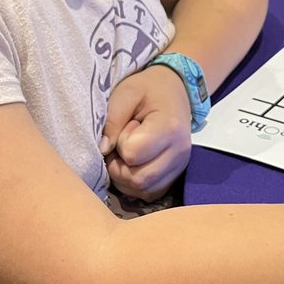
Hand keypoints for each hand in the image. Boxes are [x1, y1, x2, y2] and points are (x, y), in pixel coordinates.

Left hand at [100, 65, 192, 201]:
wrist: (173, 91)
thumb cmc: (147, 90)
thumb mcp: (126, 93)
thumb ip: (112, 119)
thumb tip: (103, 150)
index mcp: (170, 128)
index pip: (133, 154)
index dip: (121, 142)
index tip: (128, 125)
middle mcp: (180, 153)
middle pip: (138, 180)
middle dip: (119, 166)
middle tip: (120, 143)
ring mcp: (179, 168)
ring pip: (142, 190)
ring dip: (124, 176)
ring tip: (127, 151)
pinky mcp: (174, 178)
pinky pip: (148, 193)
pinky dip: (134, 184)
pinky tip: (133, 163)